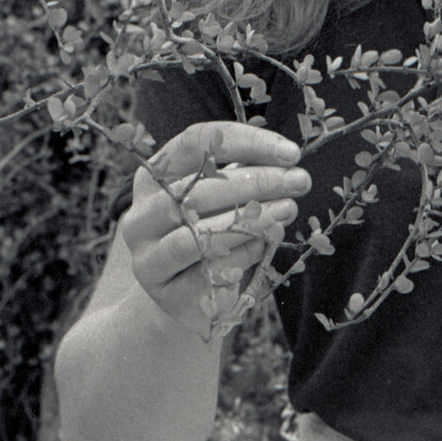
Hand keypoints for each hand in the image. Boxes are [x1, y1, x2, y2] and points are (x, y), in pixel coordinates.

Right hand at [121, 122, 310, 337]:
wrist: (184, 296)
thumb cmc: (210, 233)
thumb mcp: (222, 198)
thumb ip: (245, 175)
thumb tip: (287, 164)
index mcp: (152, 179)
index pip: (195, 144)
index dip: (246, 143)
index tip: (291, 154)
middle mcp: (141, 216)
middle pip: (197, 189)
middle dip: (257, 181)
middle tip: (300, 181)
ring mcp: (148, 257)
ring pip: (199, 233)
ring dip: (253, 218)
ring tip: (289, 209)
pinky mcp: (166, 293)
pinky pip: (210, 269)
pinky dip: (245, 252)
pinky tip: (267, 243)